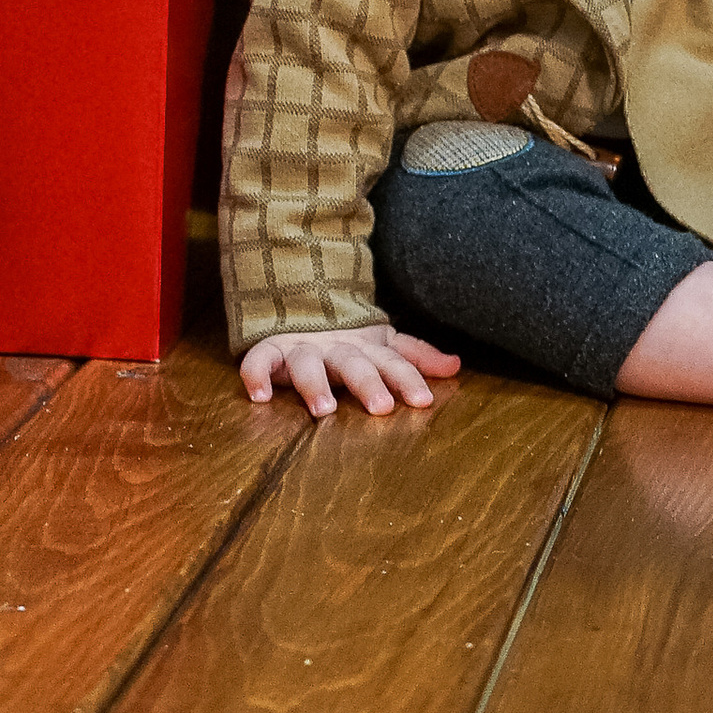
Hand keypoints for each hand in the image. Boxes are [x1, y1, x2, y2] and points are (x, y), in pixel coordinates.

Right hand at [240, 323, 462, 419]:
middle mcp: (336, 349)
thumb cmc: (350, 339)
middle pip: (354, 364)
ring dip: (314, 384)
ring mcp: (303, 348)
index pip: (392, 363)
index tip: (423, 401)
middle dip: (367, 383)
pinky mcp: (272, 350)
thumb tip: (456, 366)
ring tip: (324, 409)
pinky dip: (255, 374)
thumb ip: (417, 357)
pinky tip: (259, 396)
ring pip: (307, 363)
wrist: (301, 303)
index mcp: (367, 348)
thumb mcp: (384, 344)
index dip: (407, 379)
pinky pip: (259, 360)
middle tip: (381, 407)